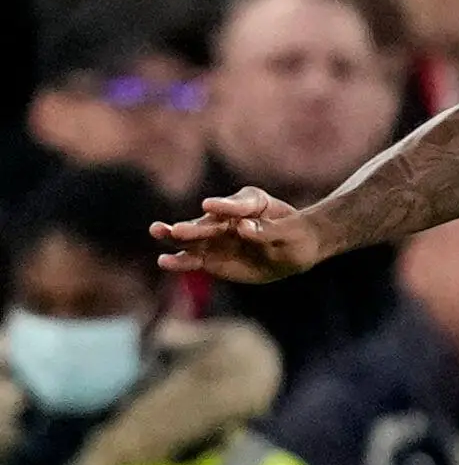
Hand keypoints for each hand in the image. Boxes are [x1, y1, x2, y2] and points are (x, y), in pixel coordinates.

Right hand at [151, 188, 329, 283]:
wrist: (296, 250)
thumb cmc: (295, 235)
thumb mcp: (289, 233)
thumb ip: (267, 230)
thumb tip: (243, 227)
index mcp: (249, 202)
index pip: (236, 205)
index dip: (224, 206)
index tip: (209, 205)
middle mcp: (227, 217)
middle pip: (206, 222)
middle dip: (191, 227)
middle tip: (175, 229)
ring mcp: (217, 238)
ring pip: (192, 238)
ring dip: (174, 237)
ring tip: (157, 232)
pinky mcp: (211, 258)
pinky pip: (193, 259)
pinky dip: (179, 261)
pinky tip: (164, 261)